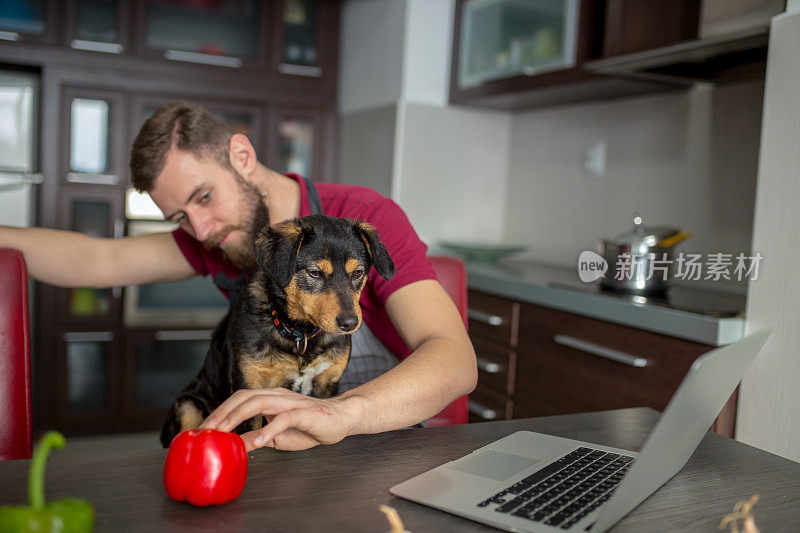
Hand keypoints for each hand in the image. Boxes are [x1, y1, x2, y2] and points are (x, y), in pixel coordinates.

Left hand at [198, 388, 361, 451]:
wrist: (341, 419)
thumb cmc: (308, 427)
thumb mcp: (276, 437)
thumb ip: (255, 438)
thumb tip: (232, 446)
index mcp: (270, 398)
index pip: (239, 398)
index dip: (220, 410)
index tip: (203, 428)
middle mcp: (278, 396)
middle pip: (245, 397)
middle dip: (223, 412)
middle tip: (206, 429)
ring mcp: (291, 403)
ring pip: (260, 402)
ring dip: (238, 416)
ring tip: (223, 431)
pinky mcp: (305, 413)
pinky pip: (284, 419)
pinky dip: (268, 429)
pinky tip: (257, 441)